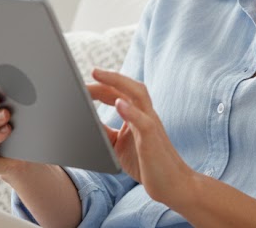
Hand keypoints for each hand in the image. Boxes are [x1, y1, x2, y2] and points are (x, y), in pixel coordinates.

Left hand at [88, 68, 196, 207]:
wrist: (173, 185)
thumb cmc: (147, 165)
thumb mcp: (119, 146)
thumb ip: (105, 132)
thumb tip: (85, 123)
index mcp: (138, 115)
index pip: (119, 93)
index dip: (101, 85)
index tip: (82, 82)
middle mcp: (146, 114)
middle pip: (128, 87)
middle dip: (108, 78)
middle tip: (90, 71)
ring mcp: (151, 124)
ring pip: (138, 94)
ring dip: (117, 82)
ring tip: (99, 74)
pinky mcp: (152, 139)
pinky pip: (143, 121)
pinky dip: (130, 111)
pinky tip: (118, 103)